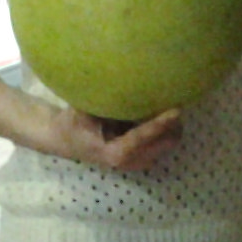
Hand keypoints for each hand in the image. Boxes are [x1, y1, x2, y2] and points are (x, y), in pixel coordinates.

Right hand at [56, 107, 183, 170]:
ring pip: (168, 143)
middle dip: (172, 124)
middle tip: (171, 99)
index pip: (142, 137)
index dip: (160, 124)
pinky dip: (164, 128)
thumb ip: (101, 101)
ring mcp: (138, 162)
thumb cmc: (72, 123)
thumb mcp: (81, 111)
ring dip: (170, 125)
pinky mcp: (142, 158)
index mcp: (114, 153)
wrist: (66, 140)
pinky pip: (163, 142)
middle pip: (166, 143)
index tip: (176, 110)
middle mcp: (130, 162)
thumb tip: (119, 78)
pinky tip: (153, 112)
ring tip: (163, 104)